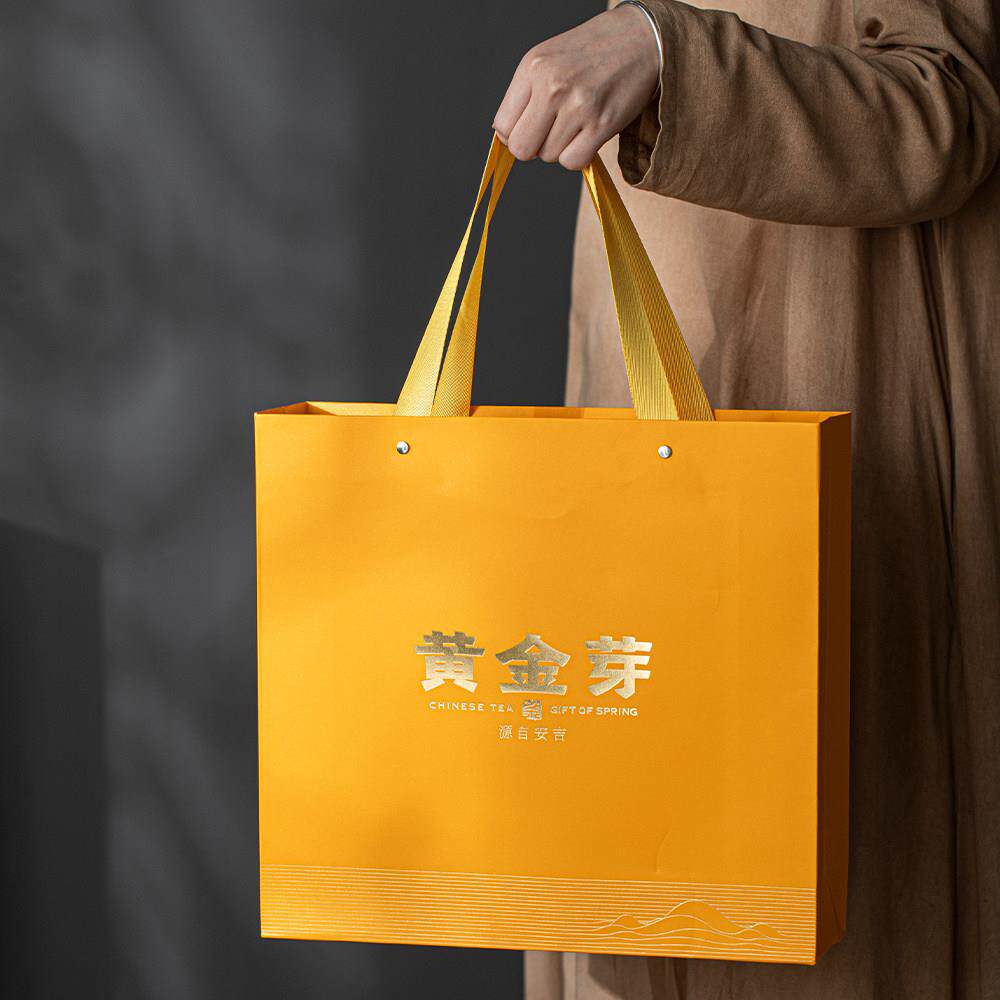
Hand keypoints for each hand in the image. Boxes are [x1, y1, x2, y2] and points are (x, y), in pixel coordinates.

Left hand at [493, 6, 659, 170]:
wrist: (641, 39)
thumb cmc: (593, 51)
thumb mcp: (548, 58)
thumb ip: (524, 95)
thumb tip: (508, 138)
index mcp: (533, 67)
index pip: (503, 126)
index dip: (514, 134)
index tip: (529, 128)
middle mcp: (553, 86)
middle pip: (522, 149)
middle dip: (533, 147)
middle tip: (550, 131)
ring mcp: (578, 106)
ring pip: (548, 156)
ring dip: (560, 147)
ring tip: (576, 122)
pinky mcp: (601, 124)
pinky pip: (573, 161)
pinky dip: (578, 155)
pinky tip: (587, 134)